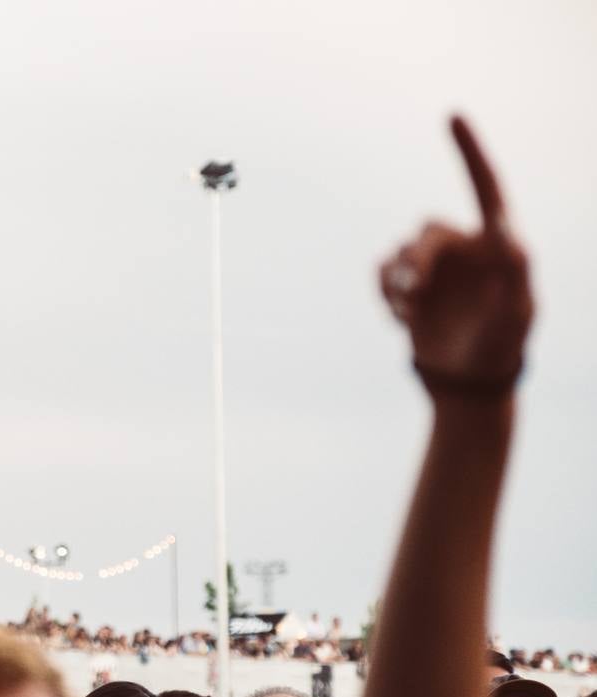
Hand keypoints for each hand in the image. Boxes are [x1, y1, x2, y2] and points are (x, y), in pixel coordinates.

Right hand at [379, 116, 532, 386]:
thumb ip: (515, 275)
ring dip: (398, 281)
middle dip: (417, 258)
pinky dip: (384, 290)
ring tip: (408, 312)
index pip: (486, 187)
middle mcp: (464, 248)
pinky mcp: (410, 286)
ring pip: (401, 251)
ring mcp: (435, 268)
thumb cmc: (501, 344)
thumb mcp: (516, 313)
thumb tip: (509, 236)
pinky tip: (399, 316)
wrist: (467, 378)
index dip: (470, 151)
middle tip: (414, 289)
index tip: (452, 116)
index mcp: (498, 244)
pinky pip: (384, 271)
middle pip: (426, 231)